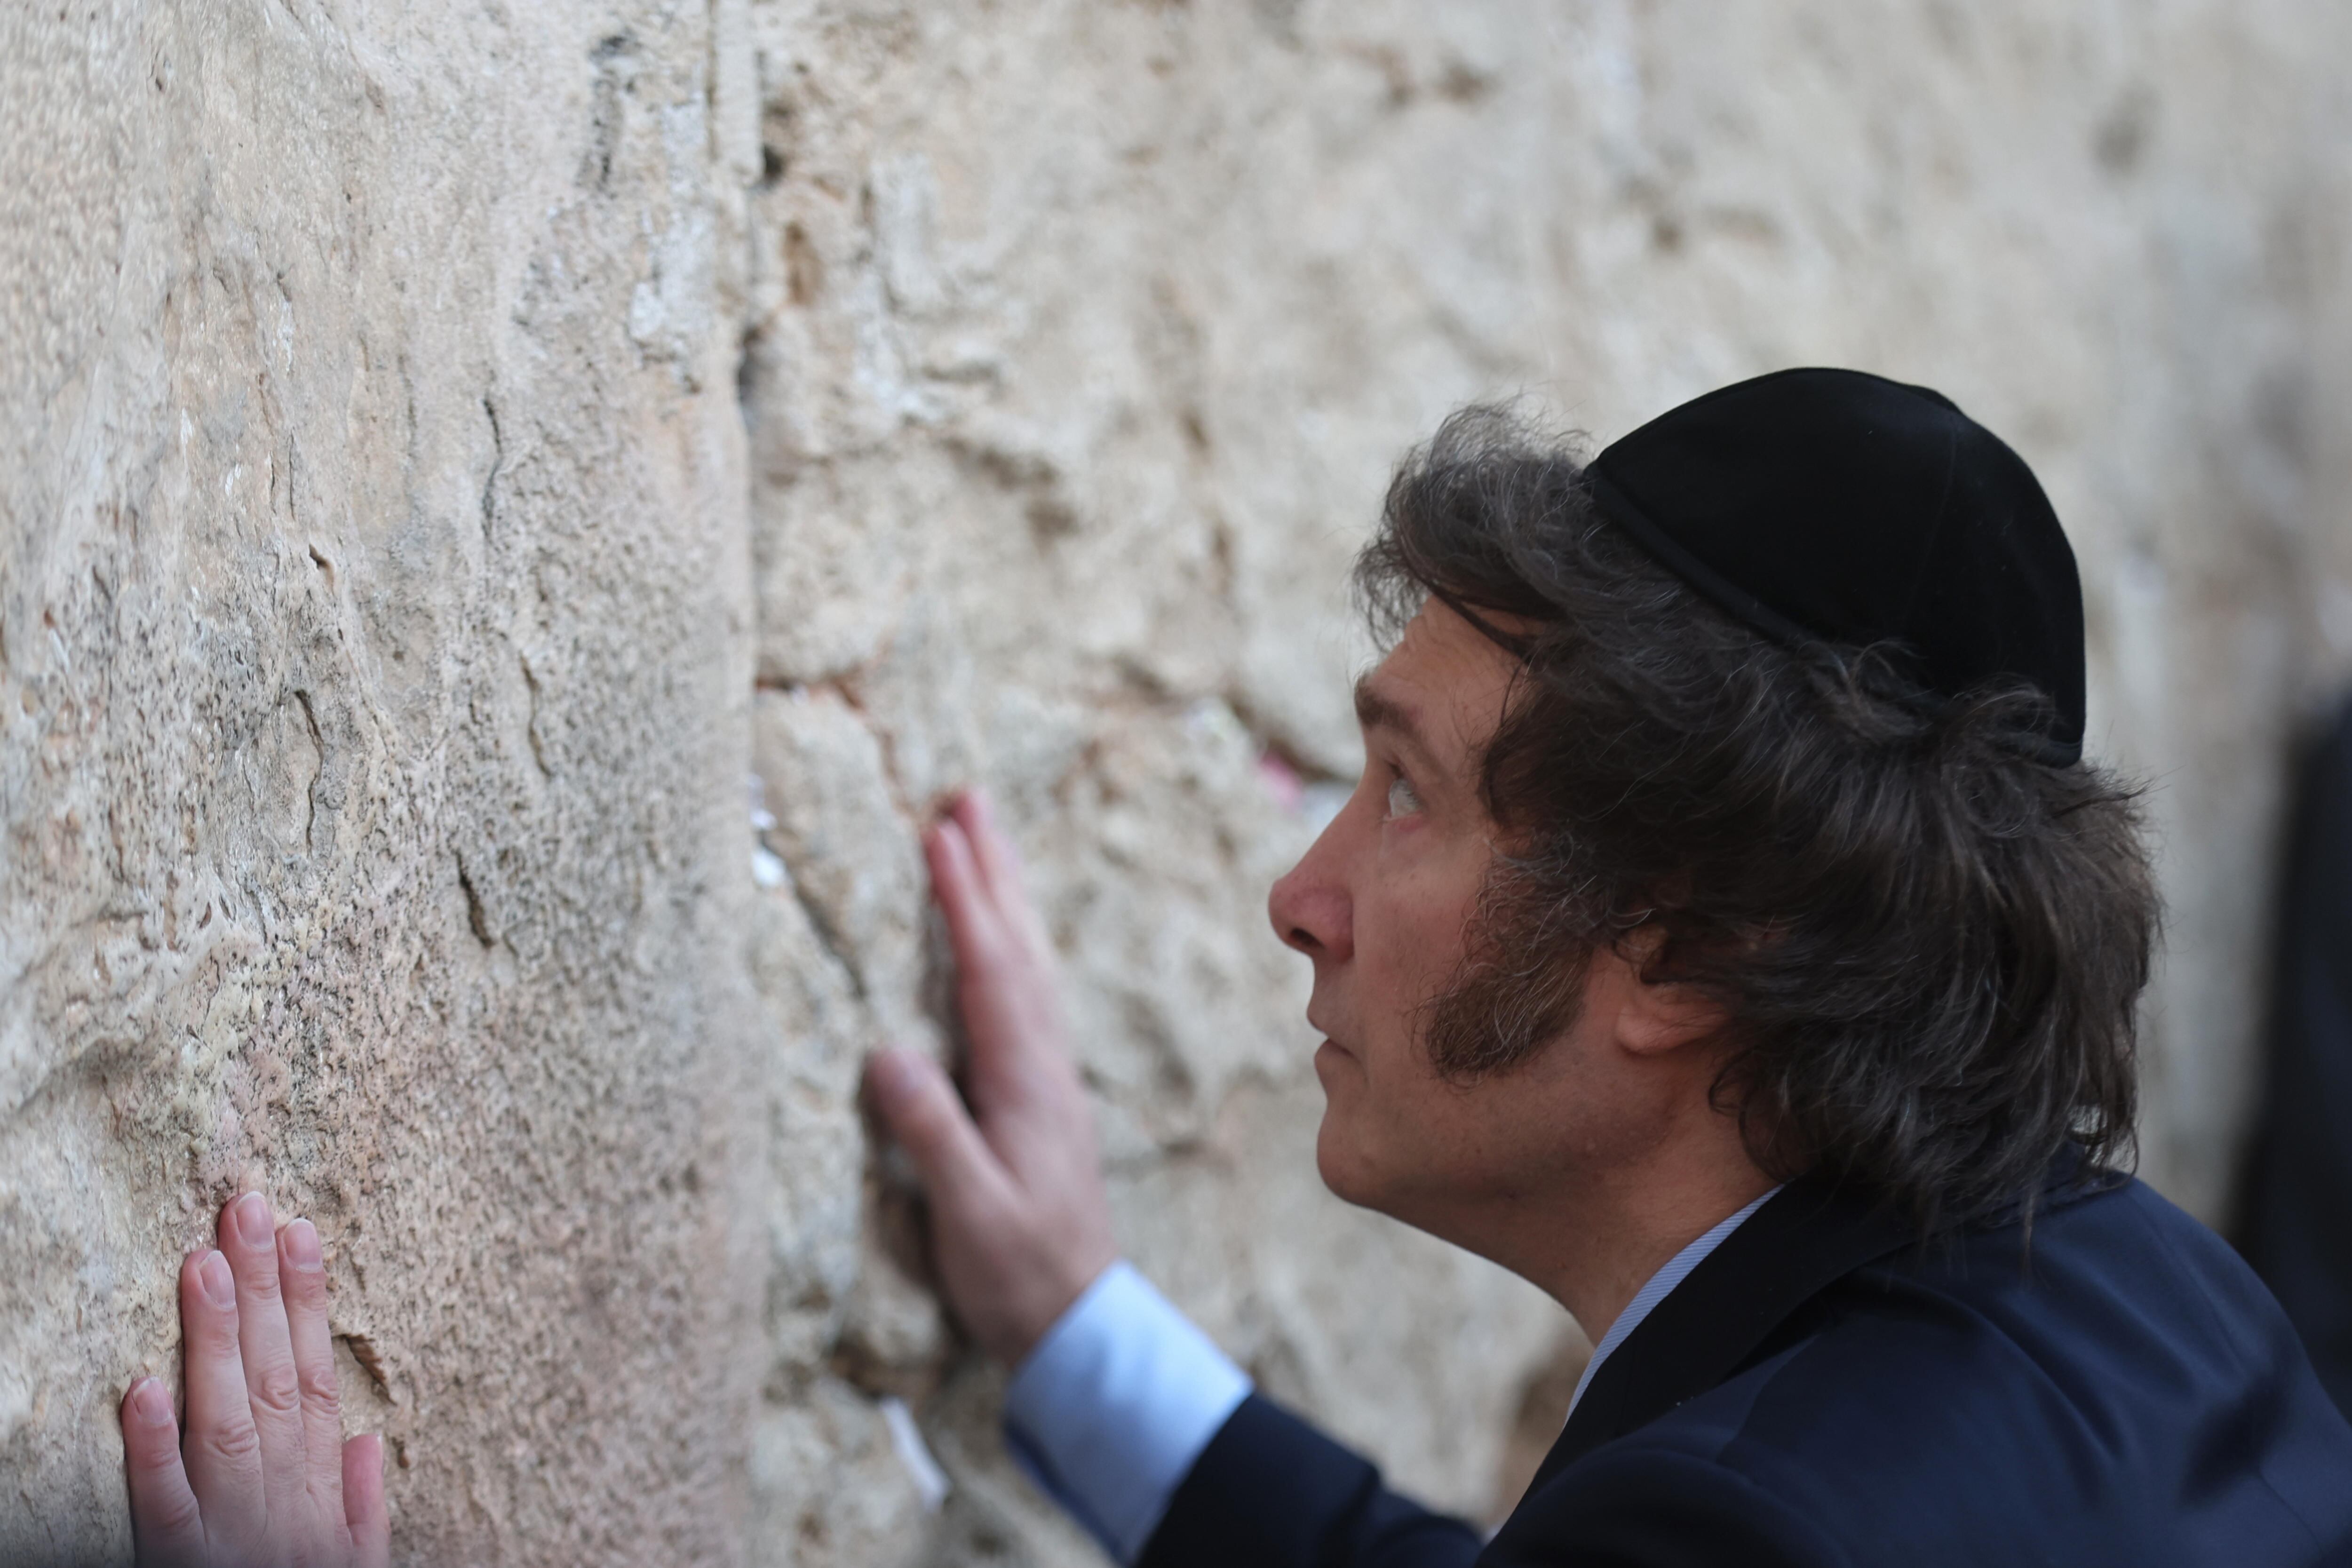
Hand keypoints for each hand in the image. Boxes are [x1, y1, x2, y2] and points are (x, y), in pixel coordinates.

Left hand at [119, 1192, 388, 1567]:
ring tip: (202, 1264)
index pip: (317, 1381)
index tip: (300, 1232)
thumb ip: (365, 1512)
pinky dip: (154, 1451)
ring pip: (228, 1424)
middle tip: (245, 1208)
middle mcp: (282, 1507)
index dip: (310, 1304)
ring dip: (218, 1342)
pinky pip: (164, 1511)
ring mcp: (233, 1538)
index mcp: (320, 1500)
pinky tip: (143, 1389)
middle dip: (264, 1292)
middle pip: (276, 1383)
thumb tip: (372, 1440)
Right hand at [863, 789, 1117, 1364]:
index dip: (965, 901)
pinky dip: (1009, 945)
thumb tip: (887, 1051)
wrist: (1076, 1319)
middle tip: (968, 797)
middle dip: (992, 869)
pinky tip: (1001, 937)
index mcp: (1024, 1081)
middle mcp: (1042, 1064)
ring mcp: (1046, 1075)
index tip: (941, 835)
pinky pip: (1025, 993)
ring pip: (1027, 963)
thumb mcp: (971, 1212)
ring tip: (982, 838)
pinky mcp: (1038, 1093)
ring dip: (1005, 896)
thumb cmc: (1018, 1273)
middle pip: (1018, 947)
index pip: (991, 971)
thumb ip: (933, 1134)